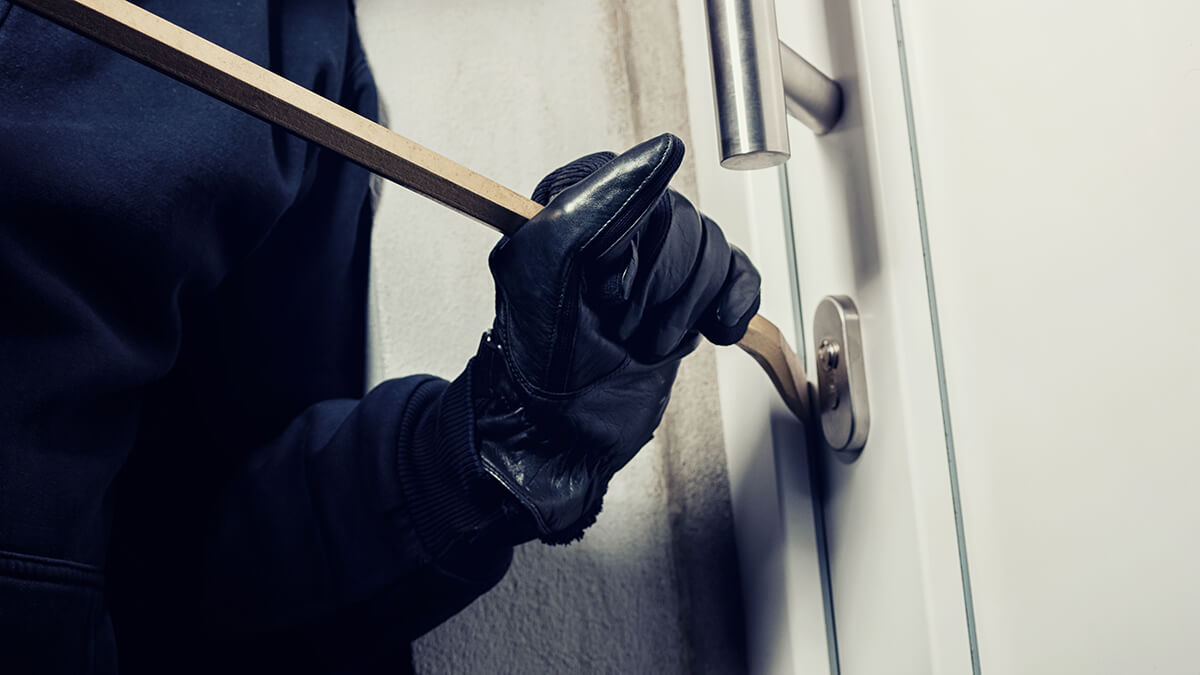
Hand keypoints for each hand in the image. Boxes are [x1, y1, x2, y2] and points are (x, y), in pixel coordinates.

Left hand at [473, 133, 760, 543]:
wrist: (563, 433)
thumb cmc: (540, 359)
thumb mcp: (550, 265)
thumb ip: (600, 199)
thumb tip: (663, 151)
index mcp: (572, 202)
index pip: (636, 182)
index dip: (630, 240)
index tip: (605, 283)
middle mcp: (617, 225)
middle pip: (683, 219)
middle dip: (658, 286)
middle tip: (620, 321)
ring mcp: (657, 262)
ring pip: (713, 247)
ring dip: (683, 309)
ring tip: (644, 339)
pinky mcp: (691, 296)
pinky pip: (740, 275)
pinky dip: (731, 305)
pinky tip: (711, 328)